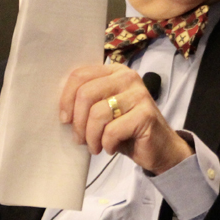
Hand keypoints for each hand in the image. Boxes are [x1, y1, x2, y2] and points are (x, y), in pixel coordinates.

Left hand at [59, 64, 192, 174]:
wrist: (158, 148)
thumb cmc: (125, 130)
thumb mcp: (103, 111)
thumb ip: (87, 101)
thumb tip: (61, 109)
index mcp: (114, 71)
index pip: (80, 75)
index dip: (66, 99)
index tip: (65, 119)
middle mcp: (127, 77)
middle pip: (86, 93)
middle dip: (78, 122)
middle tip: (80, 139)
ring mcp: (139, 94)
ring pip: (98, 113)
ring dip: (91, 137)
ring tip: (95, 146)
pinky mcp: (146, 114)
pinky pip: (112, 131)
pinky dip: (106, 144)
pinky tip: (110, 148)